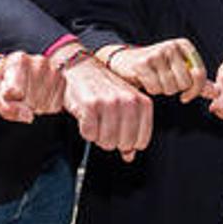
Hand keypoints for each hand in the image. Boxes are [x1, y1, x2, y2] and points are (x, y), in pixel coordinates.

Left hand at [0, 51, 60, 123]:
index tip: (6, 90)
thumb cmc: (5, 84)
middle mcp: (39, 62)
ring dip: (35, 107)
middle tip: (18, 94)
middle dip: (23, 105)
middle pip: (31, 102)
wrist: (15, 71)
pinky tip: (39, 96)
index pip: (16, 92)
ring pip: (44, 106)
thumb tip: (30, 117)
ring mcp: (53, 70)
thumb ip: (7, 109)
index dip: (10, 99)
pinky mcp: (62, 80)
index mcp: (19, 60)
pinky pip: (55, 106)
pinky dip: (45, 107)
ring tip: (29, 94)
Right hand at [53, 45, 151, 161]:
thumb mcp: (124, 106)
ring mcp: (109, 103)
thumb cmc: (103, 88)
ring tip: (95, 119)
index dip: (127, 142)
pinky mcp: (90, 105)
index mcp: (142, 103)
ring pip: (106, 142)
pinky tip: (86, 116)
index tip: (119, 132)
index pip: (141, 142)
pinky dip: (85, 130)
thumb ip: (131, 130)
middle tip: (104, 124)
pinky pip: (89, 134)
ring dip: (97, 136)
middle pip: (123, 144)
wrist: (80, 68)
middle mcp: (128, 102)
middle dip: (111, 140)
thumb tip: (129, 156)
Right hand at [100, 39, 206, 102]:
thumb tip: (217, 92)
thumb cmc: (155, 67)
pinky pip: (155, 88)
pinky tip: (147, 81)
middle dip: (176, 90)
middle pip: (185, 83)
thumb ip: (197, 81)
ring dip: (162, 90)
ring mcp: (156, 53)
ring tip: (155, 80)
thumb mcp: (178, 70)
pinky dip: (152, 90)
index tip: (186, 95)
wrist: (125, 60)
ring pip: (170, 87)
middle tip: (165, 83)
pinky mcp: (142, 63)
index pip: (199, 73)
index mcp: (184, 45)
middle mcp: (171, 46)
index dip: (195, 90)